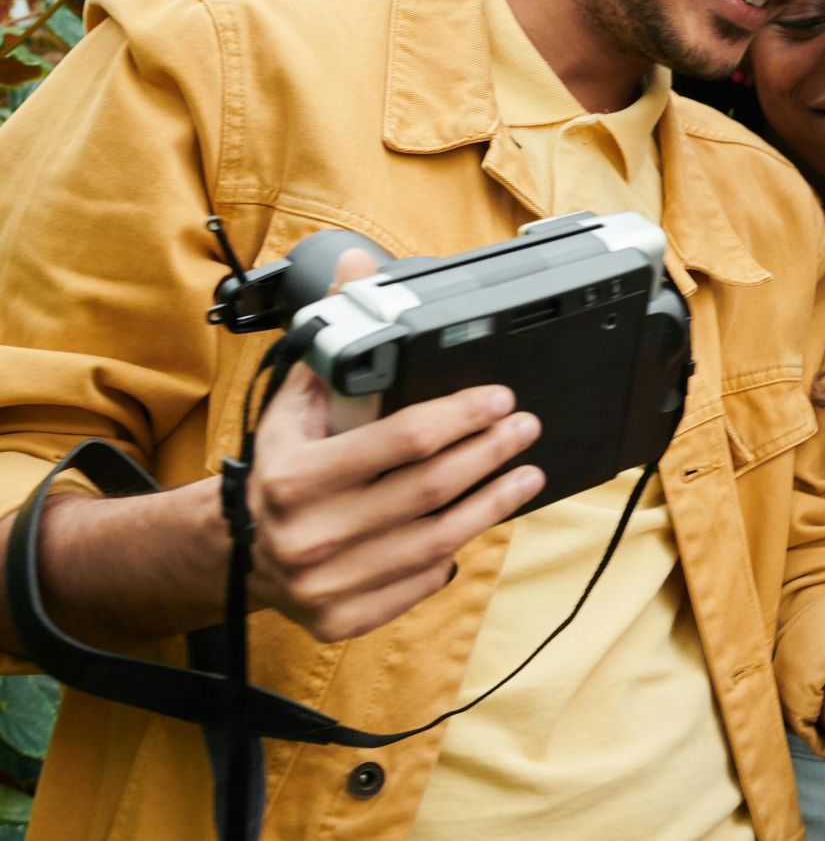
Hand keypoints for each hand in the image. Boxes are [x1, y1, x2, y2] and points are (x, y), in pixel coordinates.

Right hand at [245, 250, 544, 641]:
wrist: (239, 551)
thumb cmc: (285, 466)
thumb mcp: (297, 400)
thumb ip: (334, 335)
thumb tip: (358, 265)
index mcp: (293, 477)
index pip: (401, 440)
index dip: (461, 416)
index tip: (499, 398)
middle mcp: (308, 535)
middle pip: (430, 490)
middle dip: (491, 453)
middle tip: (525, 427)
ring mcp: (327, 584)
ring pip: (439, 539)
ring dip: (494, 501)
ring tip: (526, 471)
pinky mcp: (344, 619)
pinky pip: (423, 580)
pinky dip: (459, 547)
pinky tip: (483, 517)